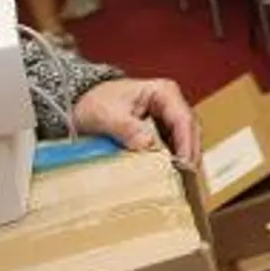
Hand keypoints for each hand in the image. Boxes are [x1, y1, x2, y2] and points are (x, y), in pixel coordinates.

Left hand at [72, 77, 200, 165]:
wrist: (79, 103)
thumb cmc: (94, 103)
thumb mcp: (106, 115)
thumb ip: (127, 128)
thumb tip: (149, 144)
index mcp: (163, 92)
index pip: (182, 118)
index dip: (186, 142)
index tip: (183, 163)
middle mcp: (171, 102)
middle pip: (189, 129)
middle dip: (190, 152)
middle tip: (187, 176)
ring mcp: (167, 116)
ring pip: (185, 137)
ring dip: (185, 156)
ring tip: (182, 178)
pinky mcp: (161, 128)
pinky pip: (174, 143)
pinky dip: (175, 157)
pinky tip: (172, 172)